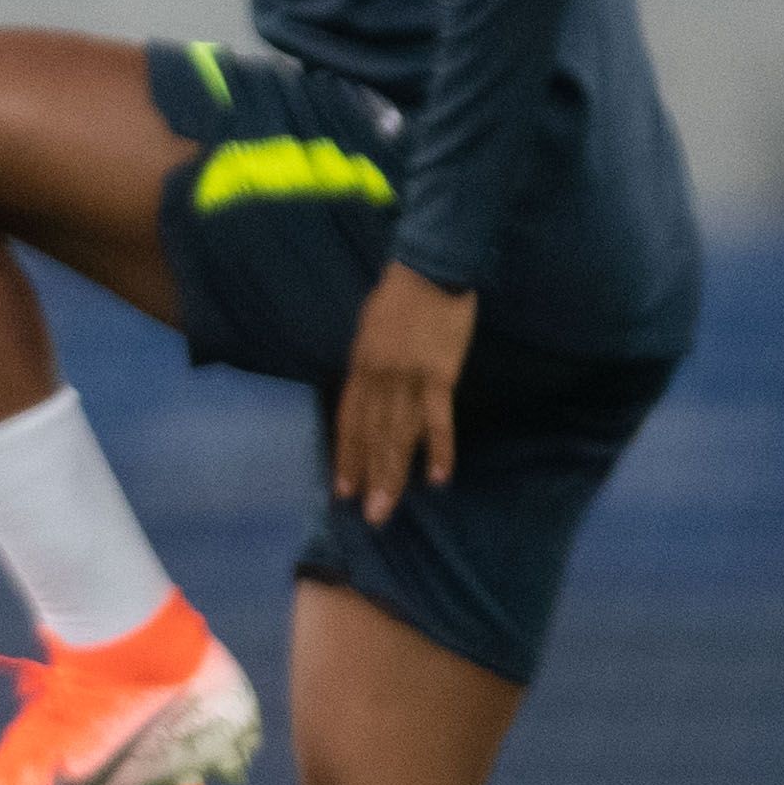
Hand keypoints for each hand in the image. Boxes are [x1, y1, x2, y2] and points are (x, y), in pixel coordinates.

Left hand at [332, 266, 474, 527]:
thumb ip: (368, 364)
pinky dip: (438, 448)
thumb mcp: (370, 329)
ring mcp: (409, 379)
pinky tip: (438, 477)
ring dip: (394, 473)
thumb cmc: (401, 294)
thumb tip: (368, 392)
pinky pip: (437, 418)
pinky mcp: (440, 375)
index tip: (343, 490)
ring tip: (389, 507)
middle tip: (370, 516)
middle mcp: (379, 378)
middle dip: (369, 478)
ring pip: (399, 435)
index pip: (350, 421)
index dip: (347, 457)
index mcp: (360, 366)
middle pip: (372, 436)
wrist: (431, 268)